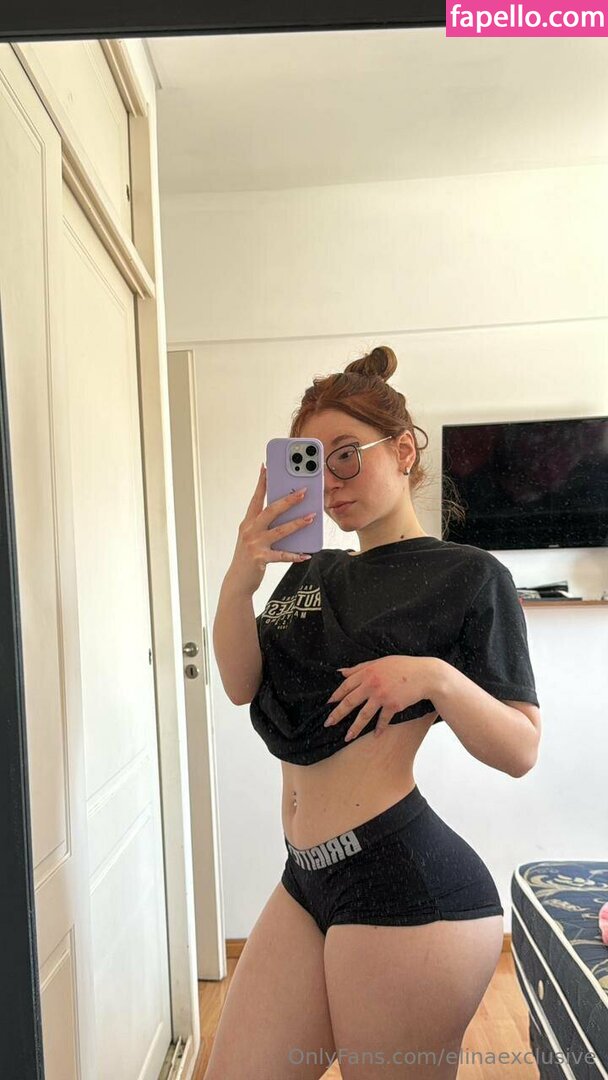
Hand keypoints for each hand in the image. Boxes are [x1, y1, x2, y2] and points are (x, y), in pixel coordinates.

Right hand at [228, 464, 315, 593]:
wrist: (237, 581)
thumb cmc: (248, 556)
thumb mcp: (253, 537)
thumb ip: (265, 525)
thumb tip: (287, 515)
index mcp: (247, 522)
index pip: (256, 499)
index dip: (261, 483)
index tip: (266, 468)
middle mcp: (249, 530)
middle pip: (270, 510)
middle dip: (288, 500)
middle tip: (303, 492)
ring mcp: (254, 544)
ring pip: (280, 531)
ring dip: (298, 523)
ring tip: (312, 517)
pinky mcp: (260, 559)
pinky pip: (282, 555)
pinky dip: (295, 555)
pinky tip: (306, 554)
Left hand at [323, 655, 438, 741]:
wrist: (425, 675)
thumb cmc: (403, 666)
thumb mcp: (380, 662)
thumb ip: (360, 667)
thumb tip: (341, 672)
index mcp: (367, 672)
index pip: (346, 685)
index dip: (336, 696)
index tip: (328, 704)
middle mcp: (372, 684)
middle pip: (350, 702)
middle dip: (337, 714)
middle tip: (328, 723)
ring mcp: (382, 696)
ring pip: (363, 715)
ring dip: (354, 728)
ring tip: (347, 737)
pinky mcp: (393, 706)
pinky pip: (382, 720)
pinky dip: (379, 728)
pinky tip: (375, 735)